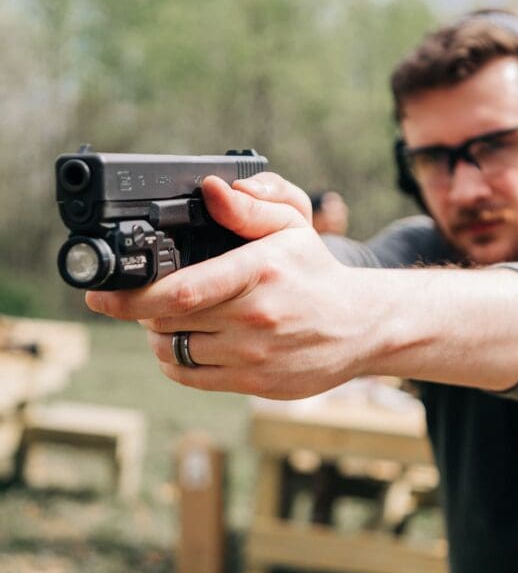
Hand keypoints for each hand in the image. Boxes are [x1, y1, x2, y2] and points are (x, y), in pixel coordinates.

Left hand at [85, 173, 371, 397]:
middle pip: (167, 321)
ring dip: (158, 336)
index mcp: (258, 272)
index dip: (129, 297)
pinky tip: (187, 342)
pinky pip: (193, 377)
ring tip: (168, 318)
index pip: (180, 291)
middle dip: (143, 309)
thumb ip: (247, 207)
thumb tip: (209, 189)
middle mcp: (255, 318)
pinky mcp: (257, 384)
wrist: (361, 325)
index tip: (100, 294)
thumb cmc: (317, 272)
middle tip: (146, 296)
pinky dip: (176, 362)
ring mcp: (255, 355)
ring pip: (175, 352)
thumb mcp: (290, 227)